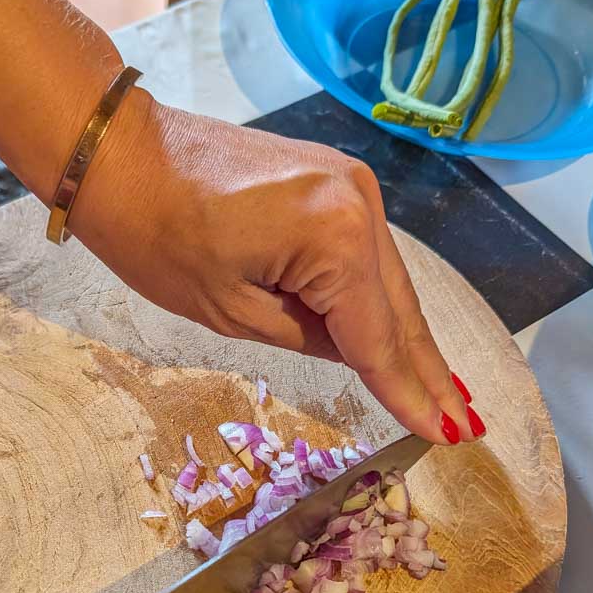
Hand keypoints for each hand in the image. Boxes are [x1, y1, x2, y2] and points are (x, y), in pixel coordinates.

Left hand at [72, 92, 482, 445]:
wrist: (124, 156)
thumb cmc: (157, 238)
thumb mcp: (232, 313)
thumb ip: (308, 337)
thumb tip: (353, 349)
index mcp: (336, 238)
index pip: (378, 337)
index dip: (408, 392)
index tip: (447, 436)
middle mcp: (360, 204)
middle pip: (399, 309)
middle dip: (430, 370)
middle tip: (467, 424)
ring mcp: (351, 184)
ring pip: (389, 282)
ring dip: (411, 337)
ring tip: (447, 393)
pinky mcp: (334, 179)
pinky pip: (367, 253)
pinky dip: (380, 298)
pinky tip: (402, 335)